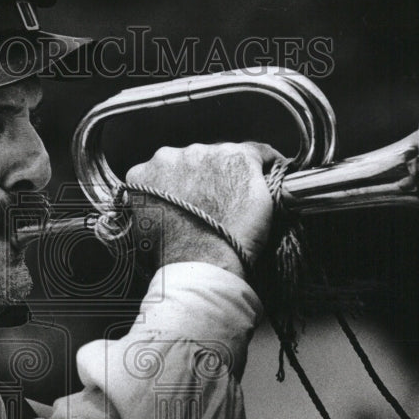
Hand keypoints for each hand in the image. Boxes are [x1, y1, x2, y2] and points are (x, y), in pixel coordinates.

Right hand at [125, 142, 283, 276]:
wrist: (200, 265)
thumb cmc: (173, 256)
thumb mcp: (143, 229)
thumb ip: (150, 208)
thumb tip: (158, 212)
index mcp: (144, 173)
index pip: (168, 171)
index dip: (185, 186)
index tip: (197, 199)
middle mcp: (172, 156)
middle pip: (196, 161)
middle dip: (208, 178)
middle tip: (220, 206)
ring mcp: (205, 155)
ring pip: (225, 158)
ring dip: (232, 175)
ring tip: (243, 201)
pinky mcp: (238, 159)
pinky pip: (259, 154)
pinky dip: (268, 165)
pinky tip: (274, 179)